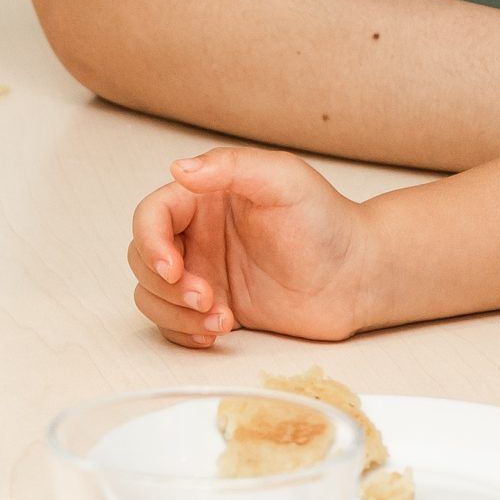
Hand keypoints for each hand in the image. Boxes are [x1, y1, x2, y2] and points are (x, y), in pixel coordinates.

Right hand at [128, 146, 372, 346]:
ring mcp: (205, 272)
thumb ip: (231, 166)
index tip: (173, 268)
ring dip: (175, 314)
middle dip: (166, 285)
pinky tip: (219, 330)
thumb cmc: (326, 221)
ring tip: (219, 318)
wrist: (356, 276)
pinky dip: (185, 332)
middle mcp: (200, 232)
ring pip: (153, 295)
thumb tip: (179, 167)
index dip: (151, 242)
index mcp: (208, 195)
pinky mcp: (215, 307)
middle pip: (143, 258)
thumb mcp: (284, 180)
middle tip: (206, 297)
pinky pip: (175, 324)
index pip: (152, 215)